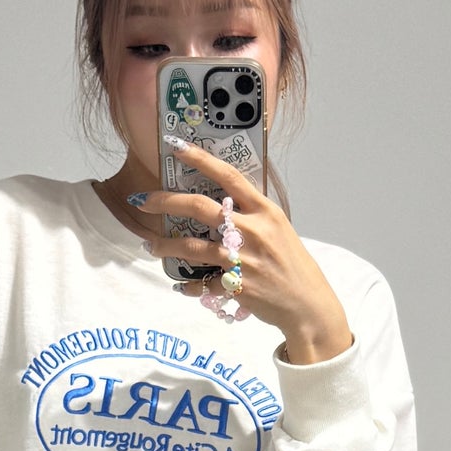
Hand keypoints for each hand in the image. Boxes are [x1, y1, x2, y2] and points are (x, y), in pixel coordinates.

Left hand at [126, 140, 355, 363]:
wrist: (307, 304)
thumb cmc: (292, 263)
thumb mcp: (278, 229)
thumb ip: (252, 214)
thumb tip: (222, 201)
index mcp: (264, 211)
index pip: (228, 176)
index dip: (200, 159)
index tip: (176, 146)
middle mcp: (252, 231)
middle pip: (200, 208)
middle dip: (165, 201)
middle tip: (143, 201)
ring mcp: (242, 259)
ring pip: (191, 247)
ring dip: (165, 246)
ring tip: (151, 246)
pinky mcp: (236, 286)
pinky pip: (202, 283)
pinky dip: (189, 286)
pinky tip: (181, 285)